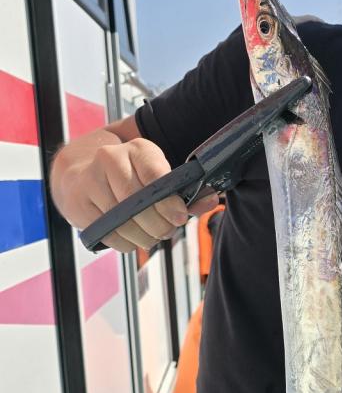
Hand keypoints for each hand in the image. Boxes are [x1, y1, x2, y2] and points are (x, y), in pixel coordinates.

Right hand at [53, 131, 218, 252]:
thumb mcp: (160, 176)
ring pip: (124, 222)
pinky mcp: (79, 204)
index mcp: (138, 149)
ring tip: (151, 235)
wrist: (82, 175)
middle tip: (167, 230)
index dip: (170, 202)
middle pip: (139, 203)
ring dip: (144, 237)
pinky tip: (131, 236)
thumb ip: (188, 192)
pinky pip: (109, 234)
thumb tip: (212, 200)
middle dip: (159, 224)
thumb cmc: (132, 178)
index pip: (156, 177)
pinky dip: (126, 243)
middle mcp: (111, 159)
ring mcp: (91, 181)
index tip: (179, 217)